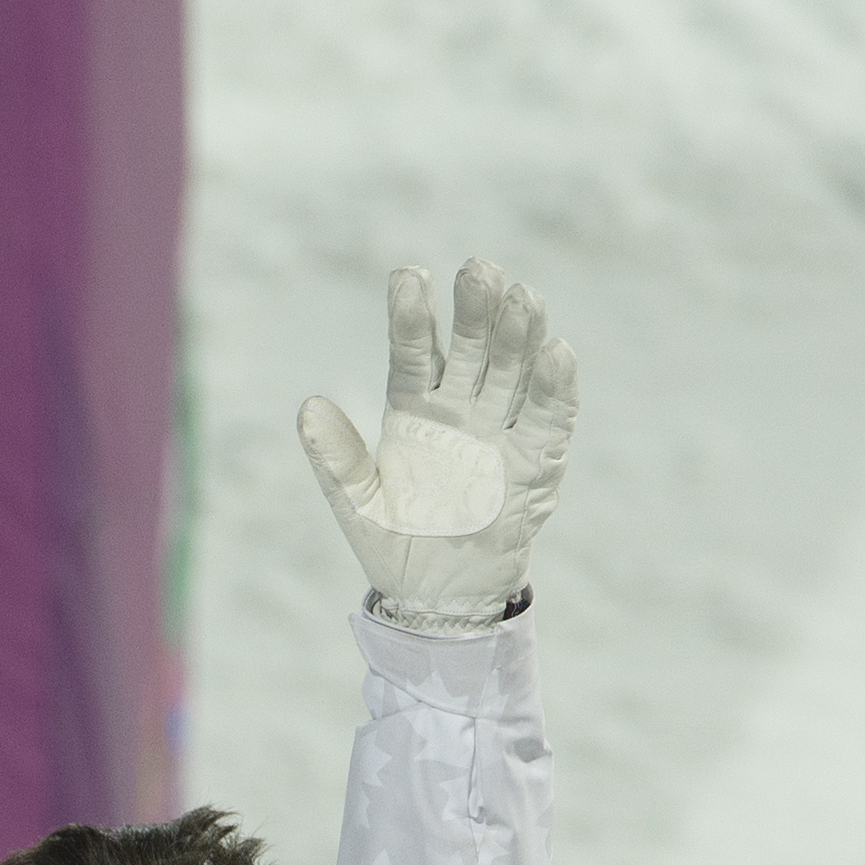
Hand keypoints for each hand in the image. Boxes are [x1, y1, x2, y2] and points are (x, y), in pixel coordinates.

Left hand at [297, 258, 578, 632]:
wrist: (439, 595)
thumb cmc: (395, 544)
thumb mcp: (357, 505)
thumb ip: (336, 459)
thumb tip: (307, 409)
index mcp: (413, 409)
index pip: (414, 350)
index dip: (412, 316)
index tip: (408, 277)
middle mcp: (460, 409)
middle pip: (472, 347)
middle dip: (476, 309)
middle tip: (479, 269)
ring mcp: (499, 429)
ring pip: (513, 369)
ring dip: (519, 334)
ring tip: (522, 297)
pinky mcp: (536, 459)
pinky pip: (548, 416)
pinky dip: (554, 387)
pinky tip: (556, 353)